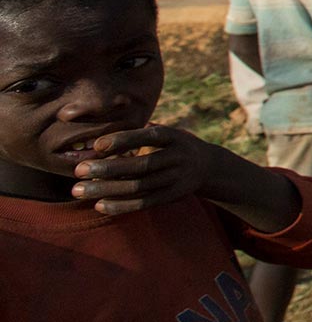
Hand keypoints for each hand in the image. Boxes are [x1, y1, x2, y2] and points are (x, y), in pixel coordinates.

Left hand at [72, 125, 218, 214]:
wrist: (207, 166)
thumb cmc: (173, 145)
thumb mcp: (164, 133)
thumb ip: (138, 133)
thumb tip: (99, 140)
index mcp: (173, 137)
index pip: (148, 137)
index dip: (123, 140)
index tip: (97, 145)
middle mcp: (177, 158)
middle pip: (140, 166)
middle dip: (107, 168)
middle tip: (78, 171)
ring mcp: (176, 179)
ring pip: (138, 187)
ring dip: (106, 189)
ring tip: (78, 190)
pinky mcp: (171, 196)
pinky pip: (144, 203)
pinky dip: (120, 206)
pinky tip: (99, 205)